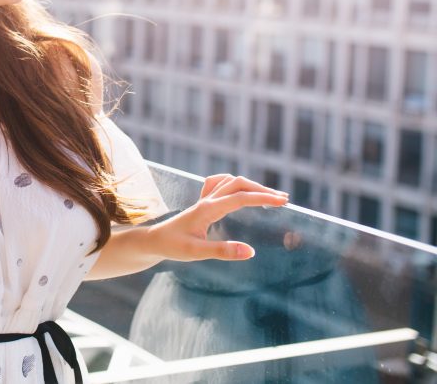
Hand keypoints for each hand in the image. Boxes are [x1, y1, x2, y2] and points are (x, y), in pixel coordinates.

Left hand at [147, 174, 288, 261]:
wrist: (153, 240)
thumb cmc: (172, 246)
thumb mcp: (196, 253)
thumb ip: (223, 251)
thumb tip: (251, 252)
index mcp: (207, 209)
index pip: (239, 198)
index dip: (262, 198)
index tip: (282, 202)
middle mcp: (206, 200)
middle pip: (237, 184)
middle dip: (261, 190)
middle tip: (283, 200)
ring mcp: (204, 200)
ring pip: (230, 182)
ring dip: (251, 186)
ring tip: (270, 196)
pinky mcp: (202, 203)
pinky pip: (220, 184)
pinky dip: (235, 183)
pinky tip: (241, 190)